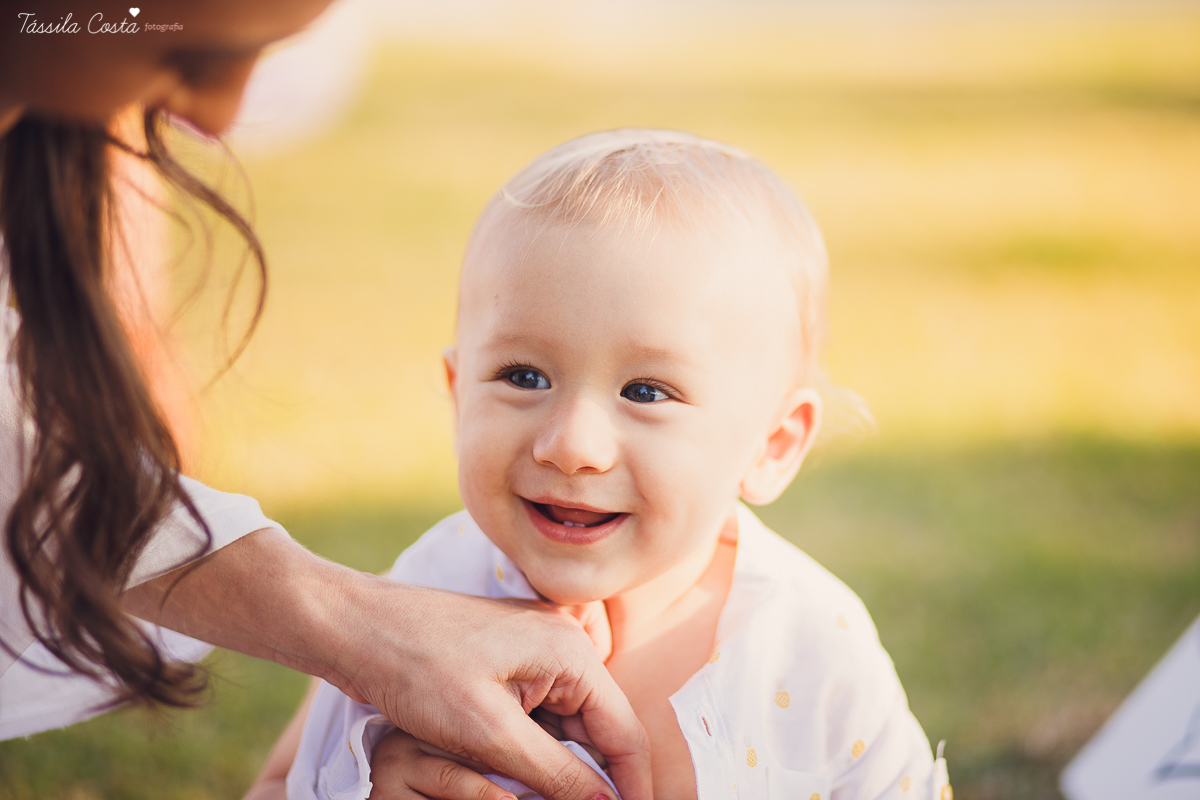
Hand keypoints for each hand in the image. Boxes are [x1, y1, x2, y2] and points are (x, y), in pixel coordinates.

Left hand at [333, 584, 648, 799]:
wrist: (355, 629)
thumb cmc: (415, 667)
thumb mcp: (489, 733)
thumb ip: (555, 774)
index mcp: (570, 652)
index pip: (623, 733)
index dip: (633, 788)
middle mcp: (561, 647)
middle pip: (599, 731)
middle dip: (594, 782)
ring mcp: (533, 654)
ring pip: (566, 729)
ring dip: (559, 771)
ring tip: (545, 799)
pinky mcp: (506, 665)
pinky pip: (537, 717)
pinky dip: (533, 753)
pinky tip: (517, 782)